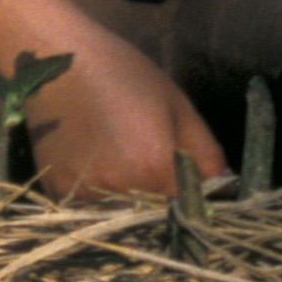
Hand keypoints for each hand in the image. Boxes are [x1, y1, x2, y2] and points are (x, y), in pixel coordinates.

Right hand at [24, 50, 224, 199]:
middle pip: (155, 219)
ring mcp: (82, 196)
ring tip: (123, 166)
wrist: (56, 61)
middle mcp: (117, 191)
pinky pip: (90, 210)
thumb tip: (225, 192)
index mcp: (153, 168)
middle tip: (158, 177)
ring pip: (122, 218)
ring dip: (131, 205)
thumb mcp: (178, 107)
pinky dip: (101, 199)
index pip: (191, 210)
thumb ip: (207, 156)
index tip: (197, 194)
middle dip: (164, 207)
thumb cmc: (124, 74)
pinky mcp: (56, 194)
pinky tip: (97, 165)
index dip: (197, 203)